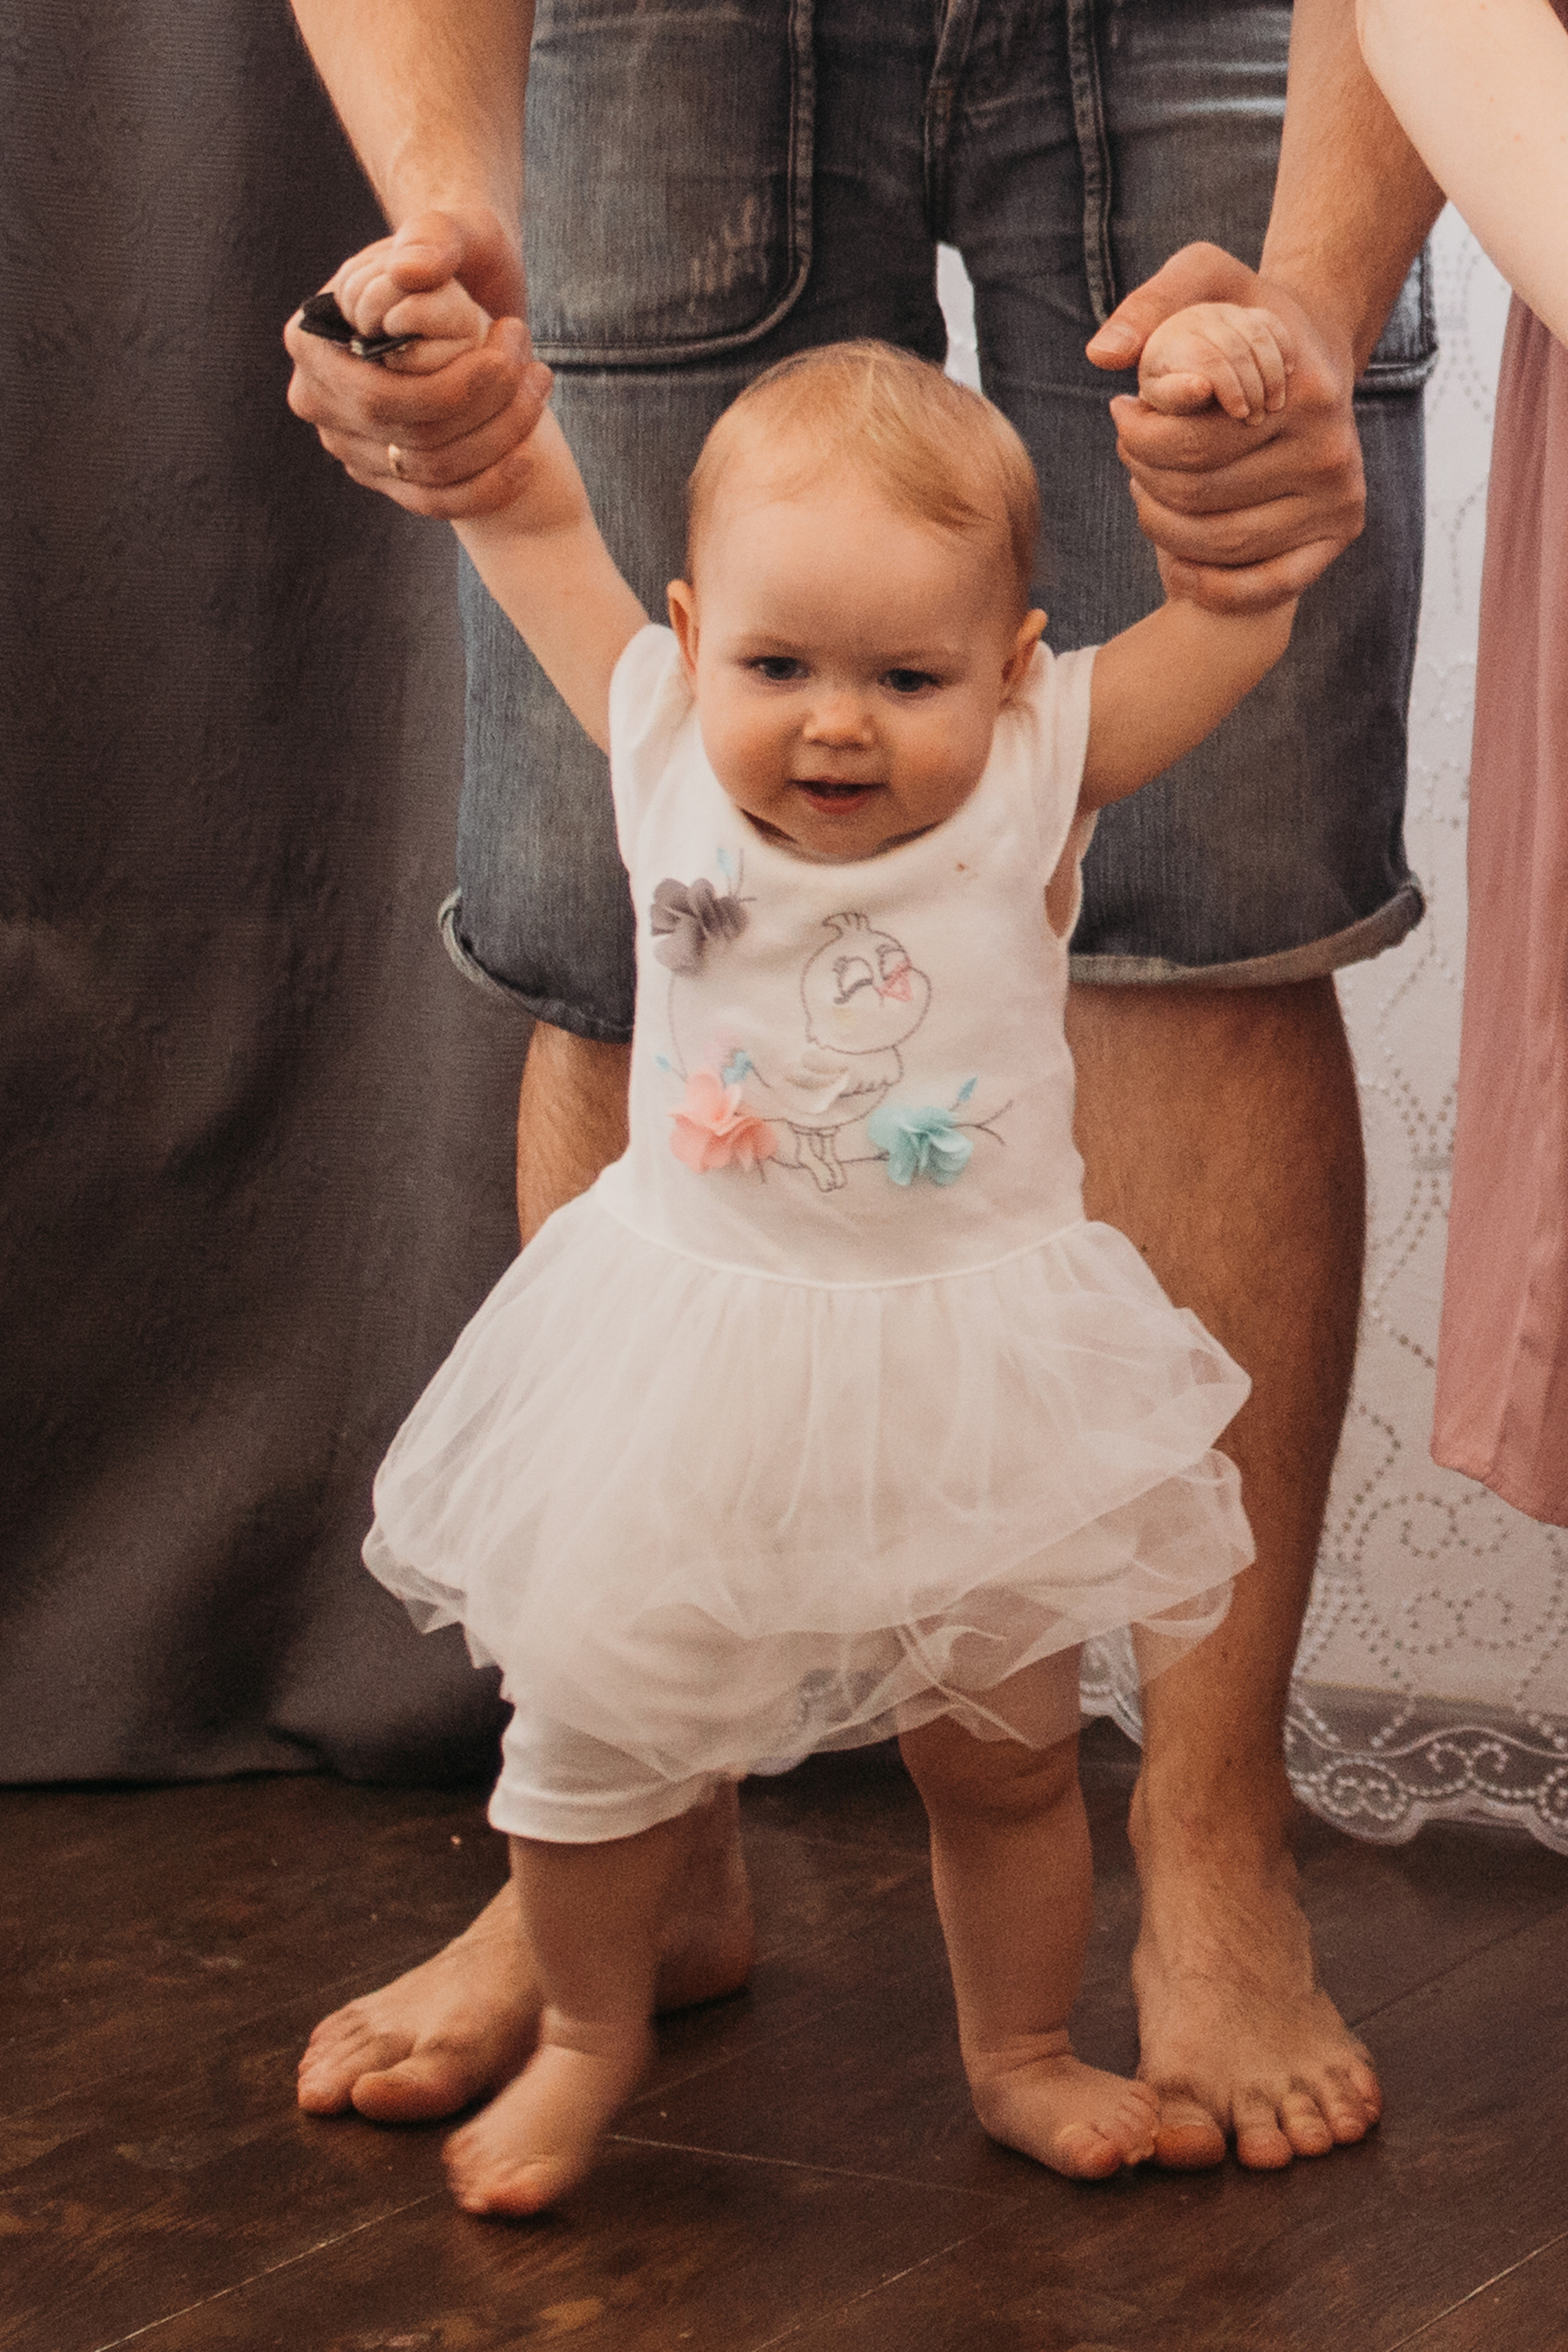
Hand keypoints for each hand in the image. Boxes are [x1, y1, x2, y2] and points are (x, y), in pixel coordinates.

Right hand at [284, 207, 554, 518]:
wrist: (464, 287)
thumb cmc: (449, 251)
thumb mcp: (447, 231)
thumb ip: (431, 239)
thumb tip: (410, 273)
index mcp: (312, 341)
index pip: (379, 395)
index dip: (452, 386)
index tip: (510, 342)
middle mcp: (319, 401)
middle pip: (406, 438)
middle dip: (485, 409)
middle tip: (534, 364)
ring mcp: (350, 446)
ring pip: (429, 472)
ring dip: (499, 439)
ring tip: (541, 385)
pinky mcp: (386, 476)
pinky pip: (436, 502)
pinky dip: (487, 487)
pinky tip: (527, 459)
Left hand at [1086, 243, 1363, 613]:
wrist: (1315, 350)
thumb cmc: (1248, 321)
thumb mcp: (1206, 281)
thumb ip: (1154, 304)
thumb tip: (1103, 355)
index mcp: (1303, 392)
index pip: (1190, 441)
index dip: (1137, 436)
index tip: (1123, 413)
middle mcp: (1330, 450)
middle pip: (1200, 495)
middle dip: (1143, 477)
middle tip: (1131, 453)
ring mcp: (1339, 498)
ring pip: (1218, 543)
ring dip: (1161, 527)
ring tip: (1147, 491)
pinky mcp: (1338, 534)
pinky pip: (1261, 587)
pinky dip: (1206, 583)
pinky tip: (1176, 560)